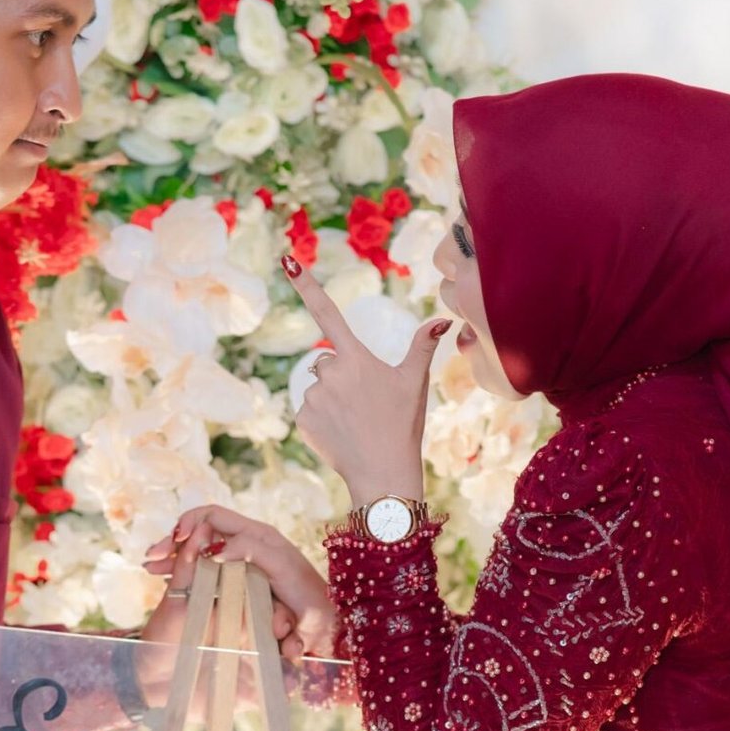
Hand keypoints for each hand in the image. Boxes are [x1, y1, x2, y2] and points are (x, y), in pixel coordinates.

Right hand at [144, 509, 336, 660]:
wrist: (325, 625)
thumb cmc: (309, 595)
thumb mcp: (282, 566)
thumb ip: (250, 550)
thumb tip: (214, 548)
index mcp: (256, 535)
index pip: (212, 516)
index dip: (189, 523)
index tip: (173, 541)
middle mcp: (245, 546)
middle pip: (199, 534)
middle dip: (172, 543)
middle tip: (150, 559)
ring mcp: (239, 567)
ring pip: (197, 555)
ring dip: (173, 560)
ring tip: (150, 569)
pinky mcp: (237, 587)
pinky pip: (204, 575)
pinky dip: (183, 576)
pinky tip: (165, 583)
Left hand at [285, 260, 449, 505]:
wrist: (383, 472)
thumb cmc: (403, 424)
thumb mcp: (415, 382)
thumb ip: (422, 347)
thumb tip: (442, 321)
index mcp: (356, 356)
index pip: (327, 311)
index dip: (307, 284)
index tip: (287, 259)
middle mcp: (329, 372)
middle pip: (328, 361)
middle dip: (342, 374)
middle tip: (366, 401)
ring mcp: (313, 397)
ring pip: (319, 387)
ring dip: (332, 398)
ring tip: (356, 420)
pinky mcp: (303, 420)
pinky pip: (310, 411)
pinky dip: (323, 420)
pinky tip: (341, 433)